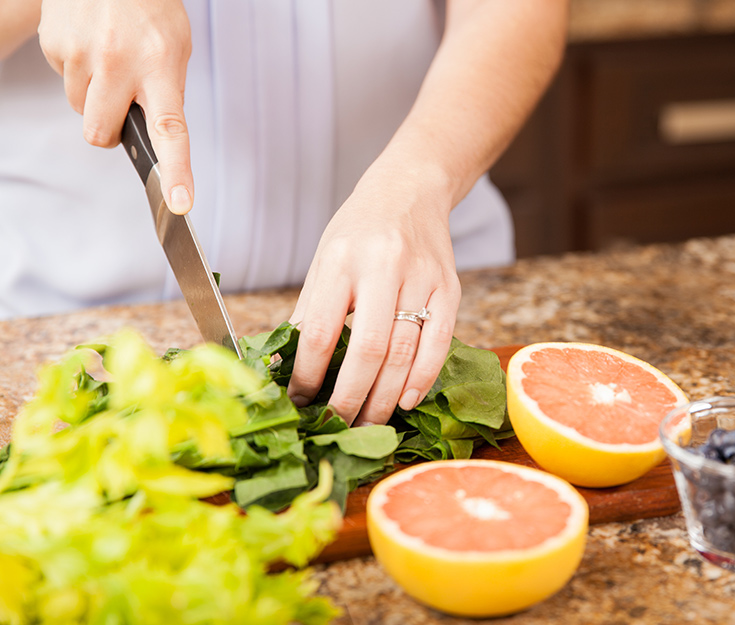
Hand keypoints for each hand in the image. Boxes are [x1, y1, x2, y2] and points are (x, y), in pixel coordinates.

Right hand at [37, 0, 194, 213]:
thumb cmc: (150, 11)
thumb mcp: (175, 49)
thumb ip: (166, 94)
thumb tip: (154, 141)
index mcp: (161, 67)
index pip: (170, 130)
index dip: (176, 170)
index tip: (179, 203)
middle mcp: (119, 62)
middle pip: (100, 134)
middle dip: (107, 132)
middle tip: (120, 107)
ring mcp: (82, 53)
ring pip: (79, 108)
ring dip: (93, 94)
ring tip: (108, 57)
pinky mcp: (54, 43)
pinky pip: (64, 78)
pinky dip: (76, 69)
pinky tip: (89, 41)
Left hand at [286, 164, 460, 426]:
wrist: (411, 189)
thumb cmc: (360, 230)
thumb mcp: (324, 261)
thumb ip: (309, 313)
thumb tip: (284, 367)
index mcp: (340, 259)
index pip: (320, 330)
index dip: (308, 375)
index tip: (300, 401)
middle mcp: (382, 266)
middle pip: (367, 348)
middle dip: (350, 397)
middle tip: (337, 425)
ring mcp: (421, 277)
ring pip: (405, 351)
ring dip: (385, 396)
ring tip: (368, 423)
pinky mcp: (450, 288)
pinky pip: (439, 342)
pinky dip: (423, 378)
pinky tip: (406, 401)